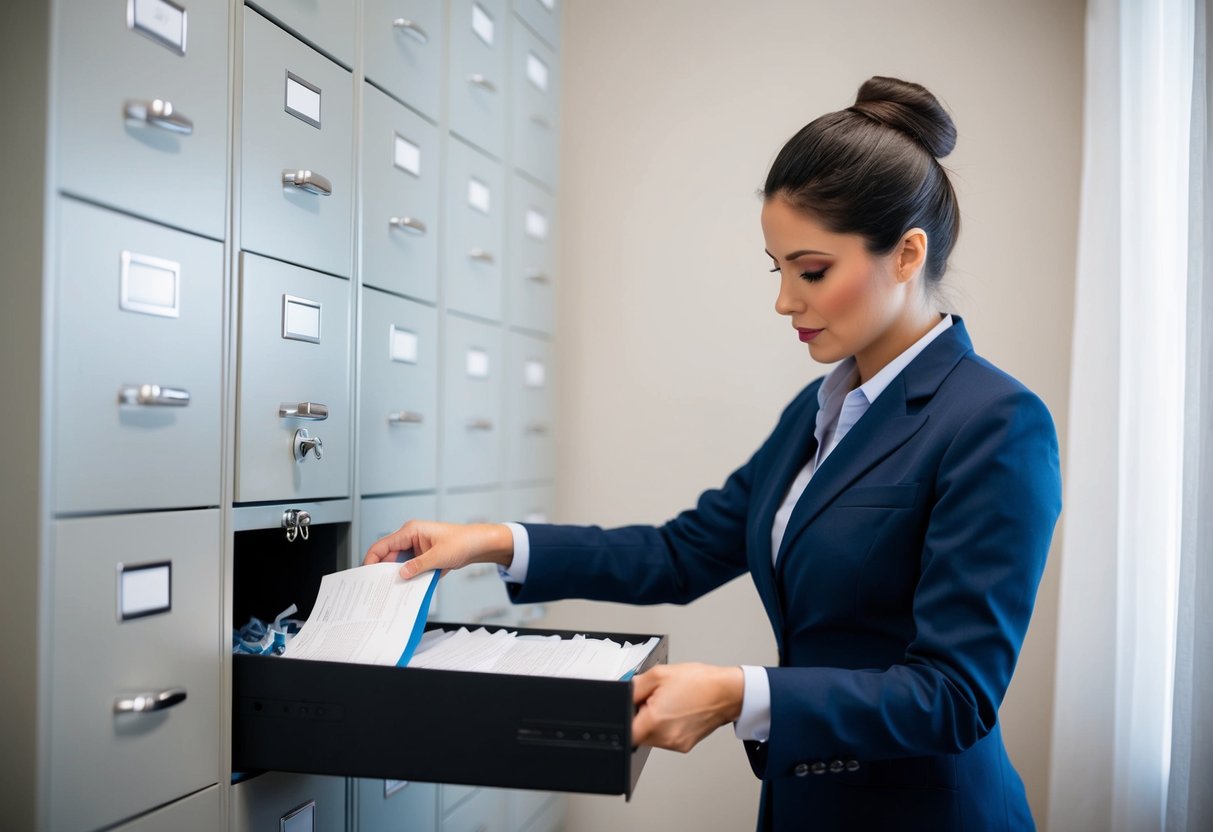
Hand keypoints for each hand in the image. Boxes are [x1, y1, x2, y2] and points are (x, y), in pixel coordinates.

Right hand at [363, 520, 514, 579]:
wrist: (478, 545)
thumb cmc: (462, 542)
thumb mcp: (440, 556)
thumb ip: (419, 566)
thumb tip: (402, 575)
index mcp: (410, 531)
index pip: (382, 545)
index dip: (372, 560)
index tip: (367, 575)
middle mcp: (410, 538)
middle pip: (388, 556)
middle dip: (384, 571)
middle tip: (379, 588)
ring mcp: (416, 549)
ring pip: (398, 564)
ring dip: (397, 576)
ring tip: (392, 591)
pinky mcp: (421, 558)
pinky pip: (409, 569)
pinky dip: (408, 578)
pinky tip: (406, 589)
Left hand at [631, 663, 744, 752]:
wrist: (726, 692)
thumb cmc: (699, 682)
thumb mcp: (659, 673)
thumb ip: (634, 685)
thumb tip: (623, 694)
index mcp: (655, 720)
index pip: (625, 731)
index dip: (626, 717)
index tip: (633, 708)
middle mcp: (665, 737)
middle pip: (638, 734)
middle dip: (641, 717)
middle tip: (655, 700)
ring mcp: (675, 744)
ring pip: (651, 737)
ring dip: (654, 722)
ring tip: (670, 704)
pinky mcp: (684, 746)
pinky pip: (666, 738)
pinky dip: (666, 726)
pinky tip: (677, 711)